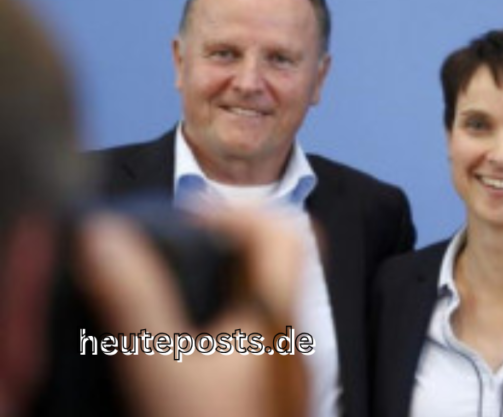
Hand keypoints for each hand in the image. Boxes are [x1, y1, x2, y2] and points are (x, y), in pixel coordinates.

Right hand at [77, 208, 305, 416]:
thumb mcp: (159, 366)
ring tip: (167, 298)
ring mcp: (291, 369)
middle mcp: (293, 337)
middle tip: (174, 253)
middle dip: (224, 245)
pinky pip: (259, 340)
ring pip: (267, 302)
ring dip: (221, 287)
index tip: (187, 223)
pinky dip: (224, 327)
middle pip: (276, 262)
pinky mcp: (279, 397)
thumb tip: (105, 236)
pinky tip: (183, 351)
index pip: (285, 231)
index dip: (237, 210)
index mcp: (276, 315)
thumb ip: (133, 298)